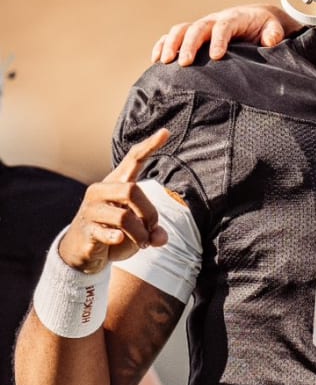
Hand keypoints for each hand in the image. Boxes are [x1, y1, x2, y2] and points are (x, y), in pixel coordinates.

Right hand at [58, 130, 169, 274]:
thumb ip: (153, 230)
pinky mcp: (86, 230)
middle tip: (152, 229)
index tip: (166, 132)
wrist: (81, 252)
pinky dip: (120, 240)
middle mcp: (101, 191)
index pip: (133, 159)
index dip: (149, 146)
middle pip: (132, 190)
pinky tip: (119, 241)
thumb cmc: (114, 233)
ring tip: (144, 243)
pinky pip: (109, 233)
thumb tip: (161, 237)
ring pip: (124, 217)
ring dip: (140, 233)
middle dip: (150, 212)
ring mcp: (91, 210)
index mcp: (116, 184)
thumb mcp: (138, 231)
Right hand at [151, 3, 293, 65]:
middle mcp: (214, 20)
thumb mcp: (274, 28)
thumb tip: (270, 41)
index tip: (216, 57)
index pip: (223, 26)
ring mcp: (201, 26)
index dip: (218, 40)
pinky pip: (173, 36)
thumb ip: (274, 33)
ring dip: (171, 44)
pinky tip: (156, 60)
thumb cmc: (264, 26)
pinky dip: (162, 45)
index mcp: (234, 18)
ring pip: (181, 30)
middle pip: (198, 28)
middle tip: (185, 63)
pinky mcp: (193, 35)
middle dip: (190, 45)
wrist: (255, 19)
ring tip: (165, 62)